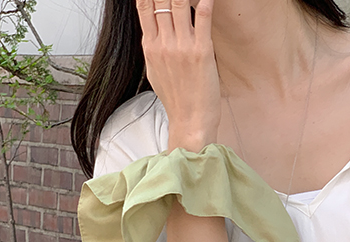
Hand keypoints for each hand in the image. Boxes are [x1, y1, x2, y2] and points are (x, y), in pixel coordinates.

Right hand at [136, 0, 220, 151]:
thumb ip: (153, 49)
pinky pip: (203, 18)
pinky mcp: (202, 52)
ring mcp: (182, 47)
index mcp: (150, 47)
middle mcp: (164, 44)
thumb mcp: (155, 72)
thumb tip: (152, 33)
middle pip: (161, 0)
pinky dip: (205, 1)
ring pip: (179, 3)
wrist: (190, 122)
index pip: (144, 6)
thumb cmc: (176, 100)